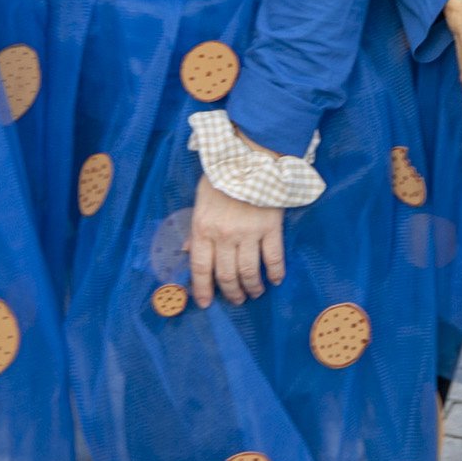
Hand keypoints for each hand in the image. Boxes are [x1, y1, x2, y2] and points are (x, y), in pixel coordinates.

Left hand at [185, 176, 285, 306]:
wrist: (249, 157)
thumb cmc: (221, 178)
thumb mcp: (200, 202)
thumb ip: (194, 229)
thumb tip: (186, 251)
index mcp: (203, 229)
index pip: (200, 268)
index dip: (202, 289)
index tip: (206, 303)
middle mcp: (224, 235)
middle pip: (226, 275)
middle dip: (231, 292)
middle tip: (237, 300)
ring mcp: (249, 233)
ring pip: (249, 272)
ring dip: (252, 287)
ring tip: (255, 293)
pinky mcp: (270, 228)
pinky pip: (274, 258)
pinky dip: (275, 273)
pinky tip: (276, 280)